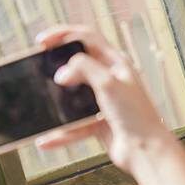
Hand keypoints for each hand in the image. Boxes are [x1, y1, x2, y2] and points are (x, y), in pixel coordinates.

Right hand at [33, 26, 178, 172]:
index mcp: (116, 63)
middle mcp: (110, 79)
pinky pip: (74, 124)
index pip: (87, 37)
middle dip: (57, 67)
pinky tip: (46, 139)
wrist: (146, 150)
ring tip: (40, 104)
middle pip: (78, 65)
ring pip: (73, 97)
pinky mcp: (99, 123)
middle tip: (37, 68)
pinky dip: (61, 133)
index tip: (42, 41)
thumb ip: (83, 69)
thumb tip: (61, 73)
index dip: (63, 34)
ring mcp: (104, 101)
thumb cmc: (136, 115)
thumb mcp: (108, 82)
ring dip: (56, 103)